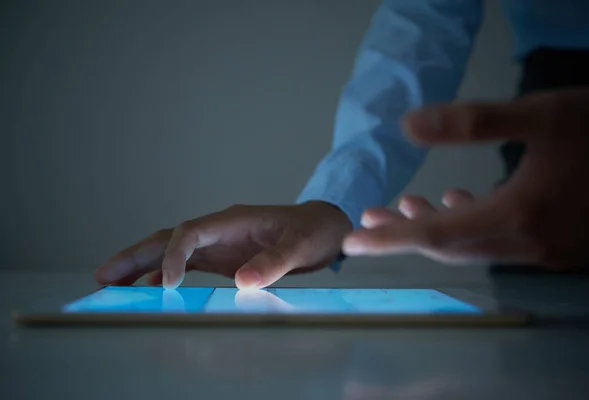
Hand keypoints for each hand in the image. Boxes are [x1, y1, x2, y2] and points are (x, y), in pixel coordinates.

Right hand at [95, 202, 351, 288]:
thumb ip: (275, 262)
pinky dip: (162, 278)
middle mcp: (218, 230)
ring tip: (109, 285)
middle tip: (102, 276)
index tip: (168, 283)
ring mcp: (217, 244)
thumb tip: (242, 282)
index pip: (190, 232)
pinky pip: (184, 267)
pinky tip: (145, 293)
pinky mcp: (220, 259)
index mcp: (233, 220)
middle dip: (135, 255)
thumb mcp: (300, 246)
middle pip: (167, 238)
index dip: (174, 255)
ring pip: (169, 251)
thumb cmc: (312, 231)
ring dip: (140, 267)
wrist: (321, 227)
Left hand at [343, 88, 588, 269]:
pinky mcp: (558, 246)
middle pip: (451, 246)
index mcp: (521, 215)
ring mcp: (547, 250)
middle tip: (368, 221)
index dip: (390, 239)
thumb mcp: (540, 113)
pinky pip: (498, 243)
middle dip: (405, 235)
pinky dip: (470, 225)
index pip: (436, 235)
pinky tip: (457, 202)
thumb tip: (407, 125)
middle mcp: (530, 244)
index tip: (352, 243)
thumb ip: (473, 122)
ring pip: (474, 246)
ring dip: (436, 229)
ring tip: (401, 208)